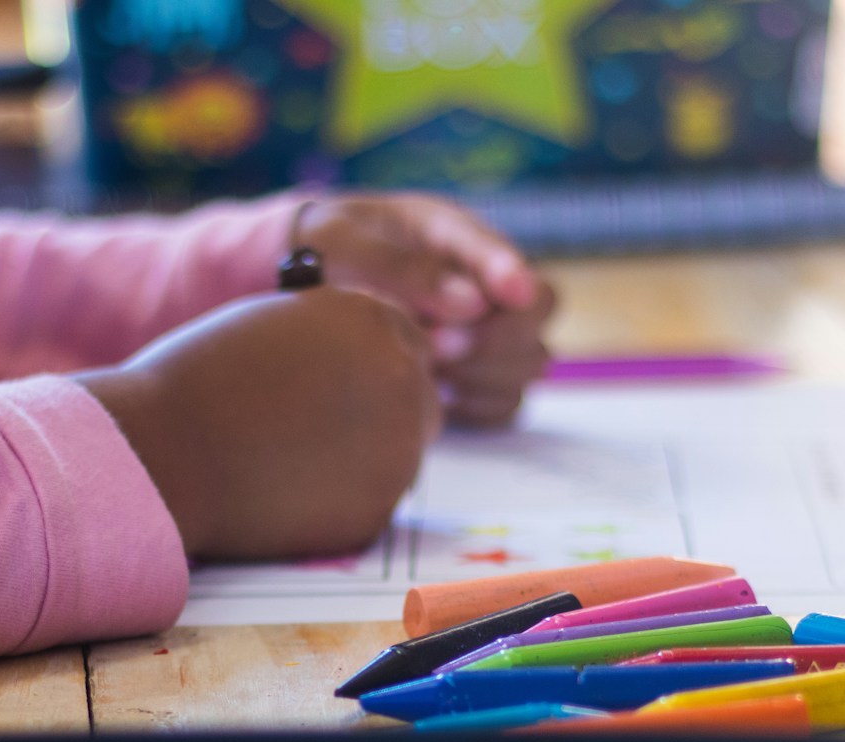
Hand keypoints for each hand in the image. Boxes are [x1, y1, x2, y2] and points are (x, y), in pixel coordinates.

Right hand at [75, 288, 440, 560]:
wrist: (164, 451)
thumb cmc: (197, 379)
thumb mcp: (277, 324)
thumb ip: (331, 337)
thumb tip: (361, 361)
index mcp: (372, 319)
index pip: (406, 338)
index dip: (374, 363)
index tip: (349, 381)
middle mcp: (401, 377)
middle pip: (420, 395)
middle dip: (384, 409)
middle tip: (328, 427)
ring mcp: (398, 448)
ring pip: (403, 451)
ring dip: (366, 454)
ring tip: (294, 456)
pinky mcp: (378, 509)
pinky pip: (375, 500)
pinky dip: (343, 500)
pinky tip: (290, 490)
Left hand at [298, 193, 554, 426]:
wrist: (305, 279)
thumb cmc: (325, 248)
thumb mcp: (343, 242)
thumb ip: (400, 267)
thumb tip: (470, 304)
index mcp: (452, 233)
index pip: (502, 253)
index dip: (512, 275)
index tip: (513, 294)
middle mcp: (483, 281)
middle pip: (540, 309)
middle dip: (497, 335)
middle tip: (437, 346)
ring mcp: (487, 330)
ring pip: (531, 361)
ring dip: (486, 373)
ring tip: (427, 367)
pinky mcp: (478, 376)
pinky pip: (507, 403)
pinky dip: (480, 406)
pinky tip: (437, 394)